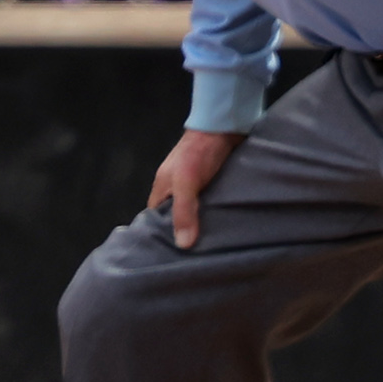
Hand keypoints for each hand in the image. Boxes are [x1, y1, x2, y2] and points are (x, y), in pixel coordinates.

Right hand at [148, 127, 244, 249]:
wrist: (223, 125)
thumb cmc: (198, 153)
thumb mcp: (187, 183)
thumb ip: (184, 211)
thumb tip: (183, 245)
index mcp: (162, 189)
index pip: (155, 219)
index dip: (161, 235)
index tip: (171, 255)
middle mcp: (176, 188)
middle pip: (176, 216)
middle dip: (185, 232)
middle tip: (197, 255)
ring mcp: (196, 185)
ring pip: (196, 210)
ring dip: (204, 222)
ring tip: (215, 244)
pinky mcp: (215, 182)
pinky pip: (212, 202)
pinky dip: (217, 212)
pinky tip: (227, 223)